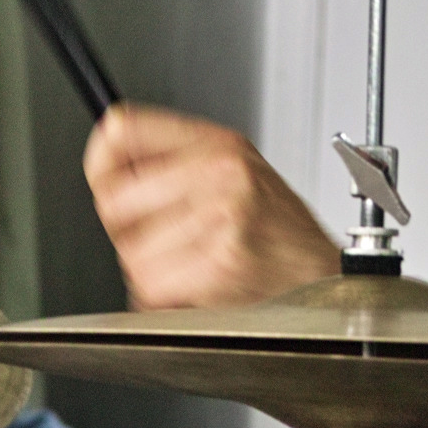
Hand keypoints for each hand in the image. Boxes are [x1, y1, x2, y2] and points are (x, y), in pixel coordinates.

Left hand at [84, 104, 338, 308]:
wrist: (325, 282)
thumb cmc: (281, 236)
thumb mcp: (237, 173)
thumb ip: (176, 165)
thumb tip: (107, 162)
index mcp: (219, 145)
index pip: (125, 129)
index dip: (102, 160)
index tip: (105, 178)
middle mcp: (221, 173)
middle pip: (115, 199)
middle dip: (129, 232)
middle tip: (163, 241)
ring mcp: (221, 216)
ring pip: (132, 252)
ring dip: (153, 272)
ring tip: (193, 267)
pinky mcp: (220, 262)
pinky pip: (153, 285)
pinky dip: (166, 299)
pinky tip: (199, 288)